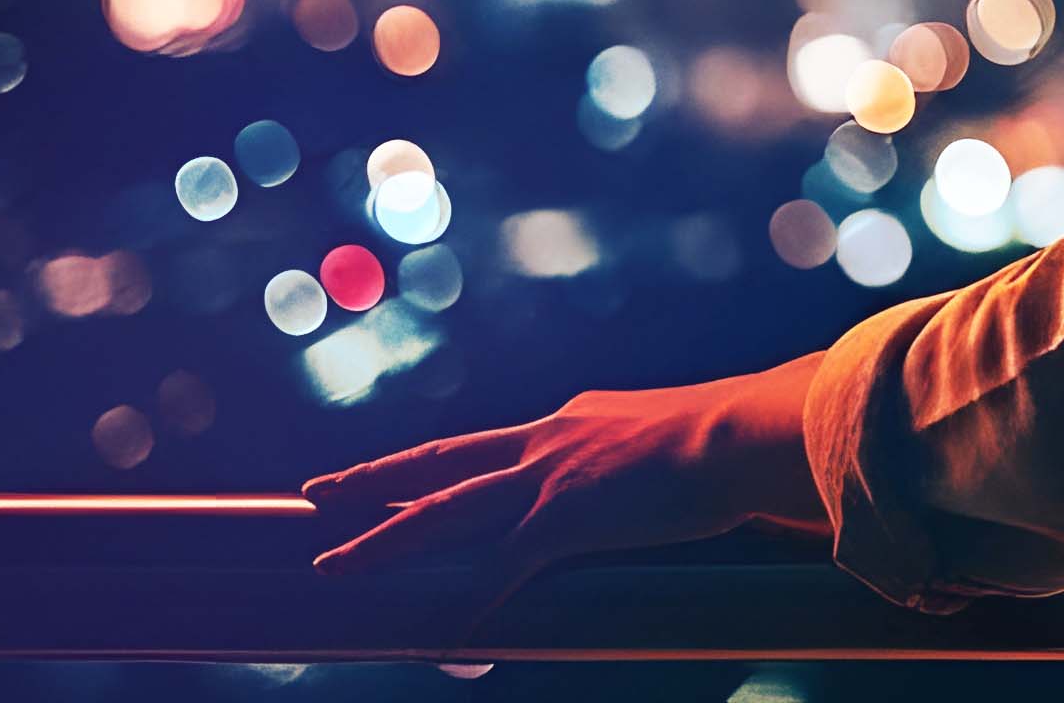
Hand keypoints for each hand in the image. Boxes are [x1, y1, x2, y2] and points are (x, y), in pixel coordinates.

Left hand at [306, 358, 829, 608]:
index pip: (488, 448)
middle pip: (439, 464)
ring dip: (381, 541)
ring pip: (440, 512)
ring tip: (330, 564)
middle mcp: (546, 441)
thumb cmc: (733, 436)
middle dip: (373, 479)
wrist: (744, 432)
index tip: (404, 475)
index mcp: (571, 421)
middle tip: (319, 490)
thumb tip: (674, 479)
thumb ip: (651, 459)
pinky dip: (469, 610)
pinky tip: (445, 642)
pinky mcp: (560, 520)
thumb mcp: (674, 435)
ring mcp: (547, 480)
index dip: (441, 466)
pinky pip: (498, 574)